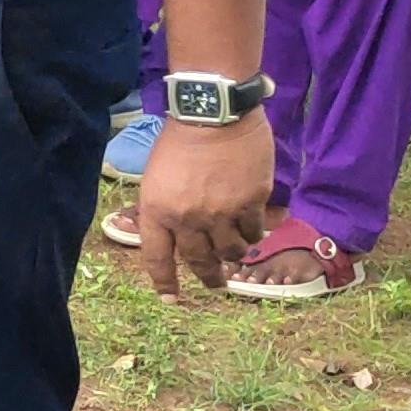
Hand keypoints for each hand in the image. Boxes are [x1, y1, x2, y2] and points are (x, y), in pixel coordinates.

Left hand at [131, 108, 273, 295]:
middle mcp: (188, 218)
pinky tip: (252, 225)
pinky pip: (255, 232)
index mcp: (157, 210)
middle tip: (216, 283)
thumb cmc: (180, 140)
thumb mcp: (155, 177)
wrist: (214, 112)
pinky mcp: (250, 203)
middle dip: (208, 277)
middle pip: (199, 261)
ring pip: (232, 251)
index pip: (157, 257)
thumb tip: (175, 236)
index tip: (170, 298)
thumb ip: (163, 209)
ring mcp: (221, 212)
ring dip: (234, 254)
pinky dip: (254, 233)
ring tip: (236, 251)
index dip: (164, 281)